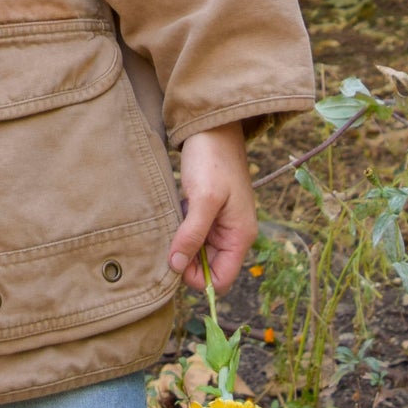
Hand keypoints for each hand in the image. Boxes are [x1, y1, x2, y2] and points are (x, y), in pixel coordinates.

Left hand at [169, 122, 256, 295]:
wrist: (212, 127)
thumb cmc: (212, 160)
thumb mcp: (203, 199)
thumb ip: (192, 234)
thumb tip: (176, 267)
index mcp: (240, 236)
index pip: (221, 280)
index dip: (197, 279)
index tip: (174, 261)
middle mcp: (232, 235)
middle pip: (207, 268)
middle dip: (185, 261)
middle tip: (167, 240)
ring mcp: (219, 224)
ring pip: (197, 251)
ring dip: (181, 244)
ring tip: (170, 224)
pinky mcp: (206, 212)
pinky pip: (192, 233)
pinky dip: (180, 230)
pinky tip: (171, 215)